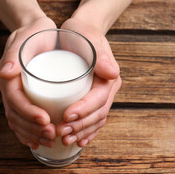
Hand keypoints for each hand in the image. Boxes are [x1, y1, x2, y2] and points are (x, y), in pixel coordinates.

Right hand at [0, 16, 56, 149]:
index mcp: (8, 78)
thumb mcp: (26, 37)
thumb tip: (6, 72)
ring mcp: (15, 97)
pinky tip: (39, 142)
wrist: (36, 33)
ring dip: (33, 135)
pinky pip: (22, 121)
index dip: (28, 113)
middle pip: (16, 116)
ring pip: (18, 122)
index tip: (46, 120)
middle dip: (33, 129)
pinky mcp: (24, 100)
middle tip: (52, 135)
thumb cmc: (34, 34)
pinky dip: (29, 134)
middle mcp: (9, 90)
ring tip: (50, 141)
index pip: (15, 101)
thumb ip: (15, 53)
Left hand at [57, 18, 121, 146]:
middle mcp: (108, 89)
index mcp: (109, 78)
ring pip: (95, 120)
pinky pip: (92, 120)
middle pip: (98, 114)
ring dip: (81, 133)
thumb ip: (101, 55)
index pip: (98, 99)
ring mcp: (101, 96)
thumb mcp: (89, 38)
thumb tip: (113, 72)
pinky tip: (77, 141)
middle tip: (61, 132)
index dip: (84, 110)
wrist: (81, 32)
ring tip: (64, 139)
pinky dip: (86, 132)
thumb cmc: (82, 34)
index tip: (66, 116)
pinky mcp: (92, 100)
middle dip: (80, 126)